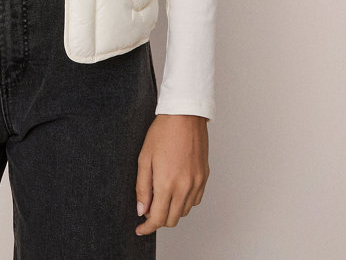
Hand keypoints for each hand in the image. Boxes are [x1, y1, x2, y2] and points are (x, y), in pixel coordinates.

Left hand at [135, 114, 208, 233]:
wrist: (185, 116)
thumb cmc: (163, 132)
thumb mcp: (144, 158)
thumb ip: (142, 187)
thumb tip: (142, 209)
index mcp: (167, 183)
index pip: (158, 218)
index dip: (147, 228)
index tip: (141, 229)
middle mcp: (184, 187)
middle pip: (172, 219)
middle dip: (159, 219)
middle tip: (149, 209)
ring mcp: (197, 183)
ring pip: (184, 211)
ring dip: (172, 210)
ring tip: (161, 195)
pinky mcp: (204, 177)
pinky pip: (195, 200)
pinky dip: (185, 201)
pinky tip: (176, 189)